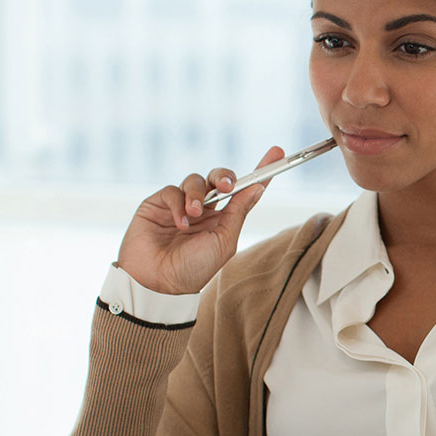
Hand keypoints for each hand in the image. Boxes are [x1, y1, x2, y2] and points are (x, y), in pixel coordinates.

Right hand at [116, 146, 285, 295]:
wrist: (158, 282)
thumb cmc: (193, 268)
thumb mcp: (223, 241)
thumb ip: (238, 213)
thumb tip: (257, 188)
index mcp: (223, 219)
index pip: (244, 190)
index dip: (260, 172)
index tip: (277, 153)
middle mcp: (204, 209)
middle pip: (218, 178)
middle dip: (224, 176)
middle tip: (225, 186)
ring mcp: (180, 205)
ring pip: (195, 181)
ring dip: (197, 194)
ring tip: (194, 213)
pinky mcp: (158, 204)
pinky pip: (172, 191)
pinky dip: (178, 203)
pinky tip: (180, 222)